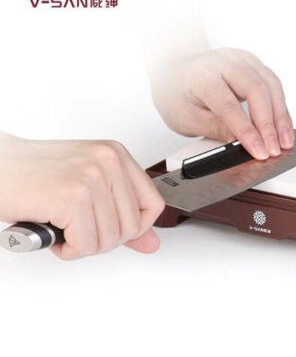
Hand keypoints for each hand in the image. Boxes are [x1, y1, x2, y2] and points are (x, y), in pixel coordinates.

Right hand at [0, 134, 164, 258]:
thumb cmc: (33, 177)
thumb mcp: (86, 188)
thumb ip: (122, 215)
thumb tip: (152, 243)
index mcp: (116, 155)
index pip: (154, 204)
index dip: (135, 227)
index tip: (112, 228)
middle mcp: (108, 161)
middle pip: (132, 227)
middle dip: (103, 239)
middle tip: (77, 229)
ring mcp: (92, 178)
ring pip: (110, 239)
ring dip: (82, 245)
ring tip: (62, 228)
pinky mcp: (72, 198)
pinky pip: (85, 245)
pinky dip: (67, 250)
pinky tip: (53, 233)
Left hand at [149, 48, 293, 159]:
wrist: (174, 69)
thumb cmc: (177, 92)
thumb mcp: (186, 119)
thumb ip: (216, 130)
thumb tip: (243, 144)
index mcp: (202, 74)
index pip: (229, 104)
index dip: (246, 130)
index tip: (258, 151)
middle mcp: (224, 61)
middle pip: (255, 90)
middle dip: (268, 124)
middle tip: (275, 149)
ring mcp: (242, 59)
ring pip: (270, 85)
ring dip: (281, 116)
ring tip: (285, 141)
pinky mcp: (253, 64)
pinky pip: (273, 84)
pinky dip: (280, 107)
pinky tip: (283, 126)